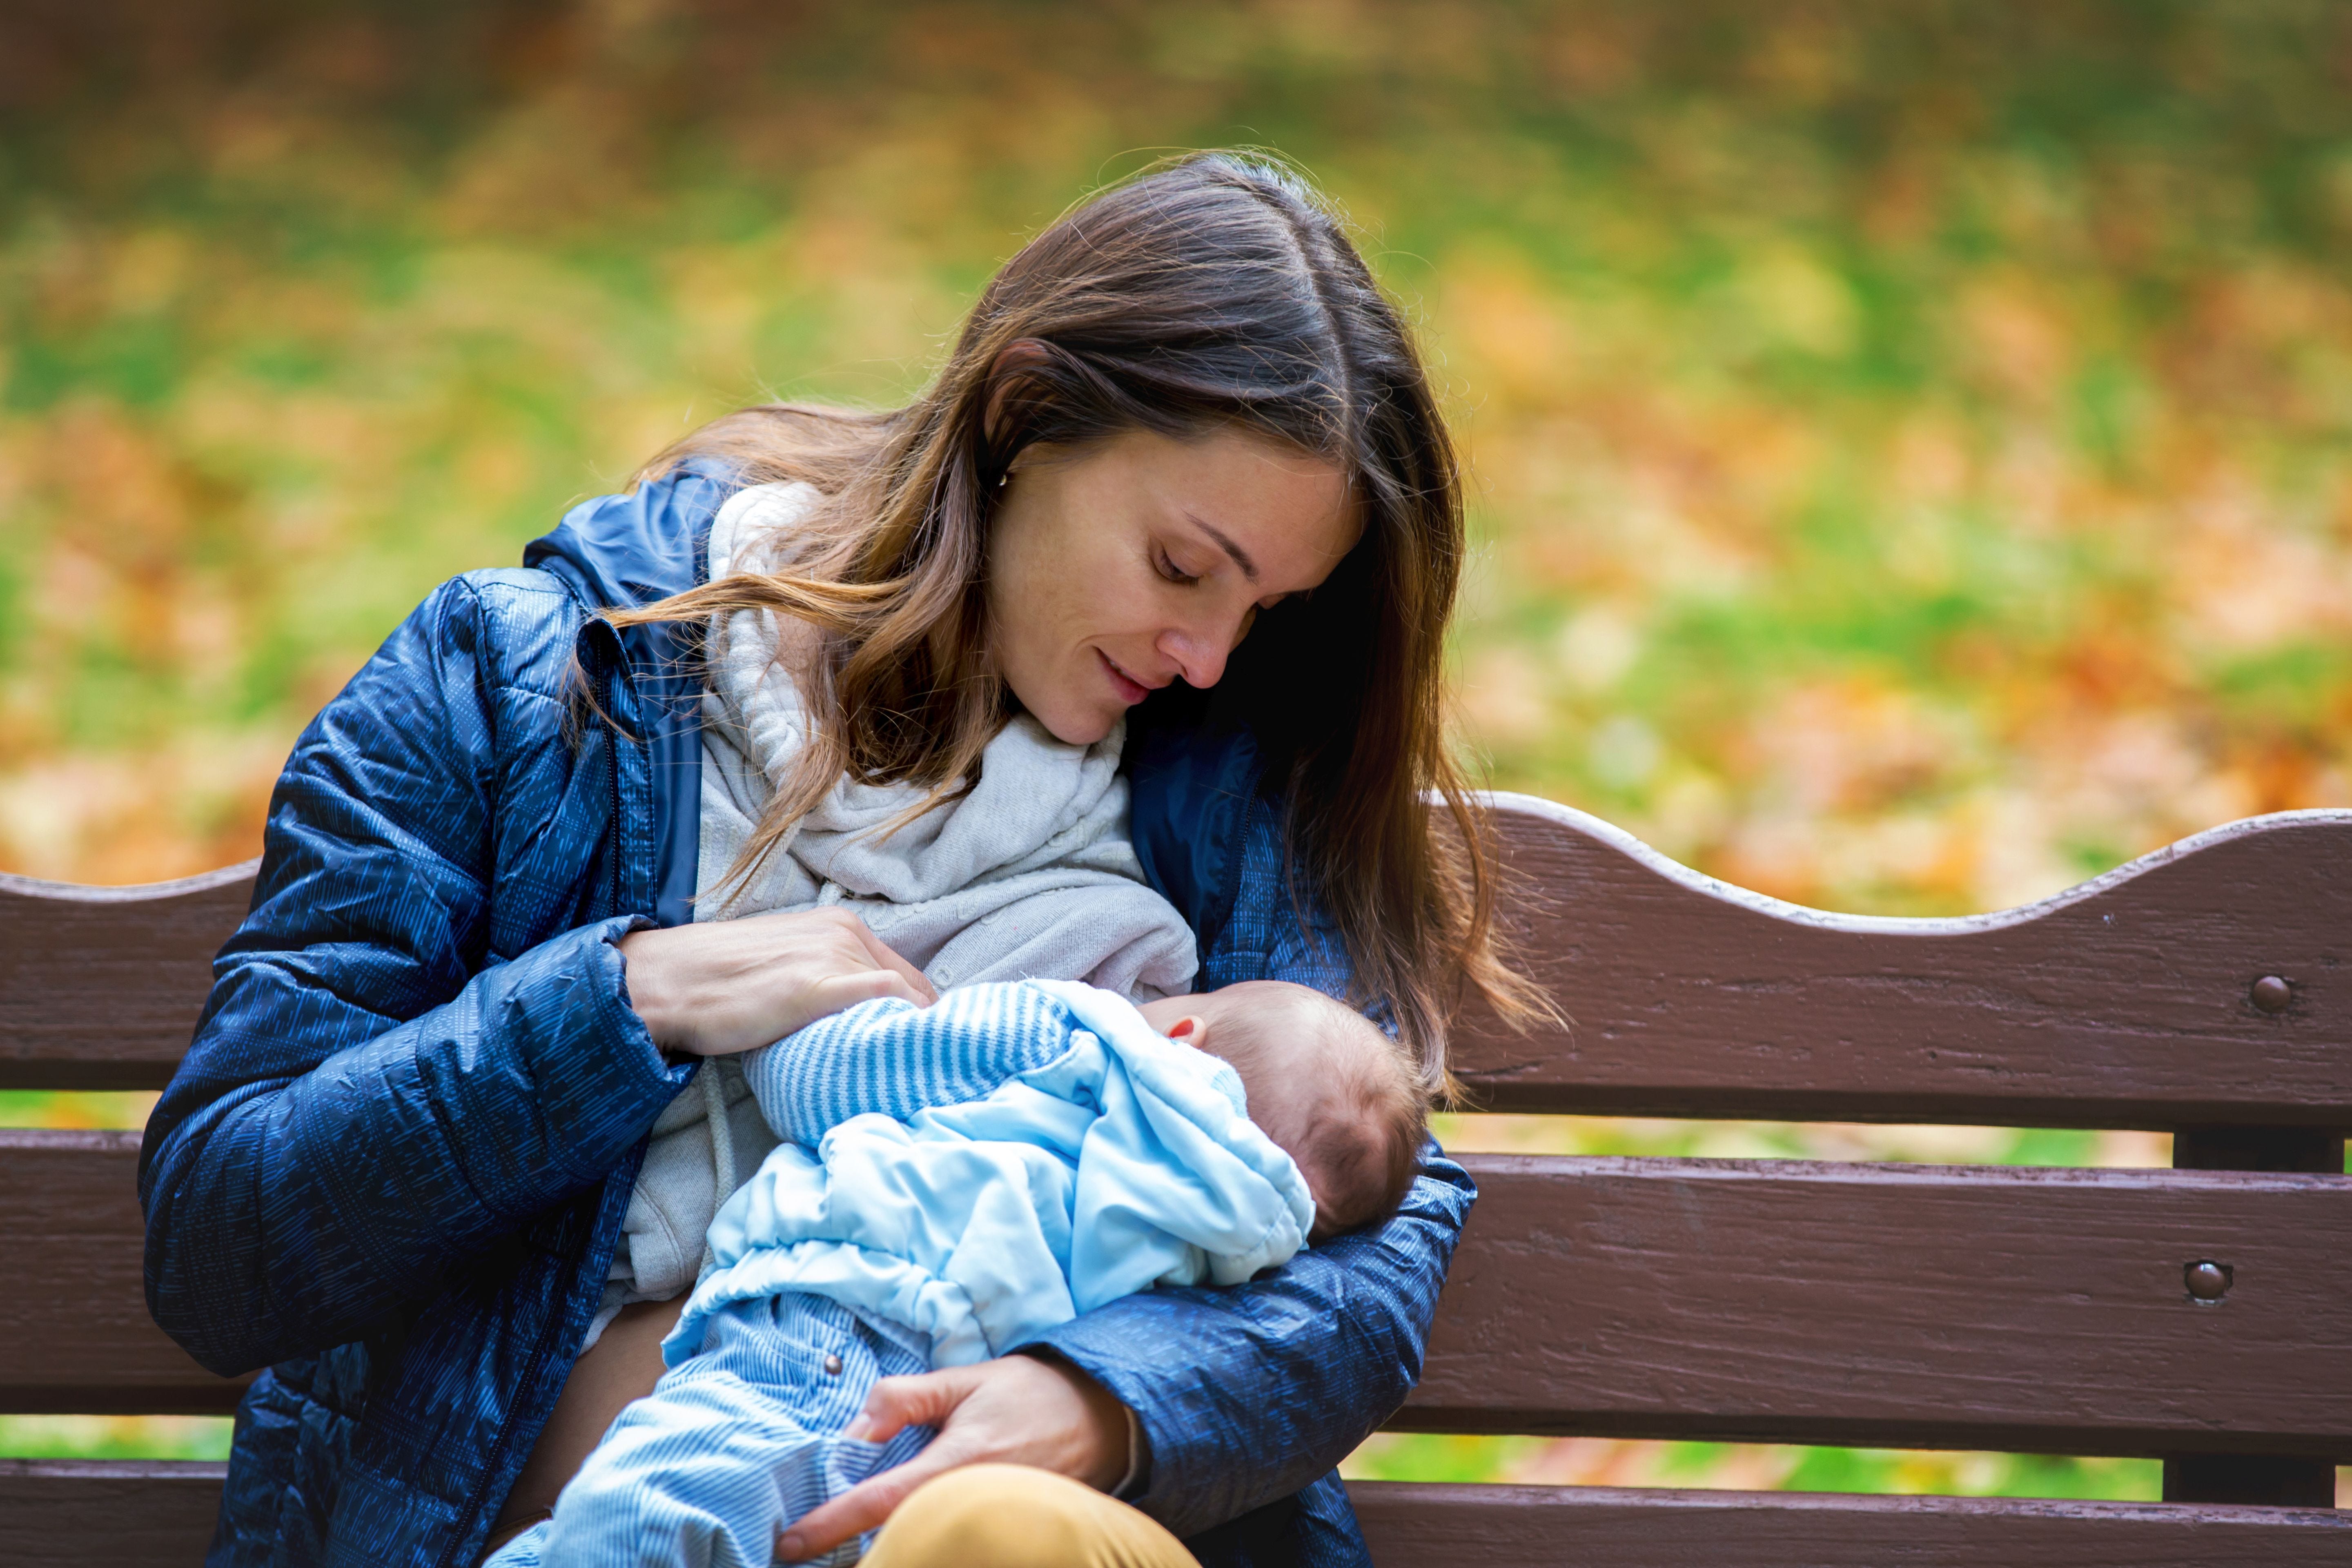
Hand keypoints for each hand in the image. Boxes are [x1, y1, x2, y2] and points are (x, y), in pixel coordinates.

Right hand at [618, 907, 935, 1056]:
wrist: (664, 981)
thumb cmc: (719, 982)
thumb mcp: (786, 968)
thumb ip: (827, 982)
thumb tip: (859, 1020)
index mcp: (841, 926)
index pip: (907, 977)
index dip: (918, 1018)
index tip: (921, 1051)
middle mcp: (845, 934)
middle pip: (911, 992)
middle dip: (918, 1033)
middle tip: (919, 1074)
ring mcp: (832, 957)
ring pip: (902, 1000)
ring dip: (909, 1039)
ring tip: (908, 1077)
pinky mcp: (815, 986)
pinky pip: (885, 999)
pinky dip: (902, 1026)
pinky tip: (903, 1057)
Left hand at [777, 1353, 1130, 1562]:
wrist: (1103, 1417)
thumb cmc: (1030, 1394)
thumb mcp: (963, 1379)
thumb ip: (905, 1398)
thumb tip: (855, 1429)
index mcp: (955, 1462)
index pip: (878, 1501)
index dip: (829, 1525)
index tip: (789, 1545)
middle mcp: (969, 1502)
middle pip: (894, 1539)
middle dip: (849, 1547)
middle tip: (809, 1548)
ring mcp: (989, 1523)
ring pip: (923, 1546)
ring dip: (886, 1546)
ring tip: (847, 1544)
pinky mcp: (1003, 1535)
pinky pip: (952, 1545)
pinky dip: (921, 1544)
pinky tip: (901, 1537)